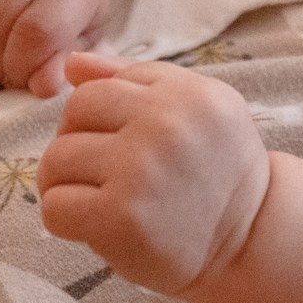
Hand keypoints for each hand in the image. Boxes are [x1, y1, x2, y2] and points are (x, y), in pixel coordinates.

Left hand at [38, 52, 269, 297]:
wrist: (248, 241)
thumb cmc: (216, 170)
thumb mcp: (197, 107)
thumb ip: (136, 79)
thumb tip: (73, 61)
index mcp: (184, 94)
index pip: (96, 88)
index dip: (95, 119)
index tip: (116, 146)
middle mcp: (165, 126)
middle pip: (72, 117)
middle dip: (76, 144)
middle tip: (102, 174)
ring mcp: (140, 172)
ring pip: (56, 160)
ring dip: (64, 183)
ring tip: (96, 198)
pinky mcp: (121, 218)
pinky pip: (54, 207)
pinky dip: (64, 219)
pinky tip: (92, 224)